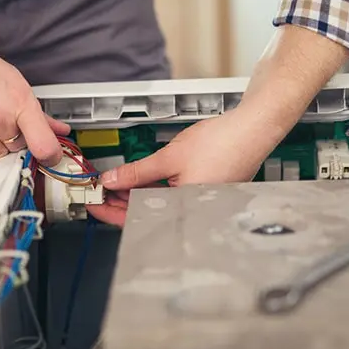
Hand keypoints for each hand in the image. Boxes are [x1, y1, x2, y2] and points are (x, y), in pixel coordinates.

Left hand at [87, 110, 270, 225]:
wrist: (255, 129)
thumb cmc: (223, 142)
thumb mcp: (169, 157)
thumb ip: (136, 172)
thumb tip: (111, 181)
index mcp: (184, 209)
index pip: (136, 219)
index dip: (110, 213)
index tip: (93, 205)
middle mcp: (191, 213)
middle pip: (146, 215)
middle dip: (119, 204)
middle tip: (97, 193)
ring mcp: (197, 205)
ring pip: (157, 206)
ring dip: (134, 196)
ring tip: (113, 186)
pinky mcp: (202, 195)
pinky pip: (170, 198)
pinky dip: (151, 190)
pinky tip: (136, 181)